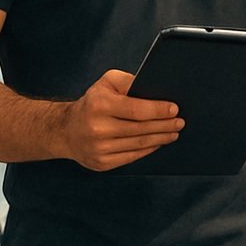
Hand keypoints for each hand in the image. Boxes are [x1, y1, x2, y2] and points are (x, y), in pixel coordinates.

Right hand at [60, 69, 183, 170]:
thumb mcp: (107, 83)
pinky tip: (158, 143)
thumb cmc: (93, 102)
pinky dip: (148, 150)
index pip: (136, 109)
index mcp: (99, 105)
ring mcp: (98, 148)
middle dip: (165, 125)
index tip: (174, 109)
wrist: (65, 130)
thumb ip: (129, 81)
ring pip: (139, 144)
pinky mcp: (101, 163)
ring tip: (174, 132)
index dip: (158, 110)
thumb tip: (153, 87)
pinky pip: (132, 157)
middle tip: (180, 122)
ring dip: (161, 138)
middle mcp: (97, 128)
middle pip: (141, 129)